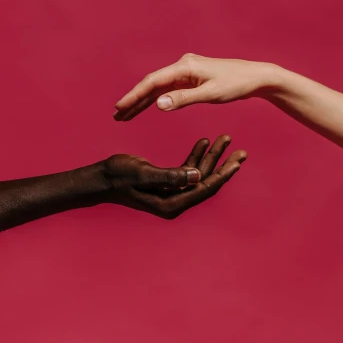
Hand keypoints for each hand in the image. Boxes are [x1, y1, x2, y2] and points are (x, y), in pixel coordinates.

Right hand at [103, 135, 246, 218]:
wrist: (101, 178)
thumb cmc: (118, 176)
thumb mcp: (143, 174)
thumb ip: (170, 177)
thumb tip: (198, 176)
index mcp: (171, 203)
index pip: (204, 189)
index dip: (222, 175)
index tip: (238, 161)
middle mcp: (174, 200)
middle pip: (206, 182)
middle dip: (224, 165)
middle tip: (241, 151)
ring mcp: (171, 192)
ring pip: (198, 174)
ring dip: (211, 157)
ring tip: (225, 139)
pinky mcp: (167, 182)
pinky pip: (187, 169)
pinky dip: (196, 155)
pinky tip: (203, 141)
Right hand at [114, 53, 274, 120]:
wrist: (256, 77)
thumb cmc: (236, 84)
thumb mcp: (211, 94)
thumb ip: (184, 99)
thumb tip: (158, 104)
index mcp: (185, 67)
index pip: (152, 82)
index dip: (134, 95)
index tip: (120, 108)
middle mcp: (183, 66)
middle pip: (152, 84)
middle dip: (134, 99)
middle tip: (117, 115)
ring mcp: (187, 71)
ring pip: (159, 87)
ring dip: (143, 100)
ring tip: (126, 114)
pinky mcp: (192, 78)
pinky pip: (169, 89)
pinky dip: (157, 98)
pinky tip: (147, 106)